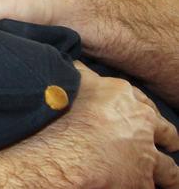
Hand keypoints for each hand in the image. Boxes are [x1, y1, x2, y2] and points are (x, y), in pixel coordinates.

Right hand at [2, 63, 178, 187]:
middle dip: (167, 138)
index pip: (143, 102)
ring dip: (170, 173)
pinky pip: (156, 186)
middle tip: (170, 143)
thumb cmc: (65, 115)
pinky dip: (156, 187)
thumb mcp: (71, 82)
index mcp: (124, 97)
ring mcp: (146, 152)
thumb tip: (73, 57)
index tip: (147, 115)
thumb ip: (78, 70)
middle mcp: (142, 122)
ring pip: (168, 167)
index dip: (146, 110)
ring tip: (172, 179)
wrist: (67, 149)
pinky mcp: (143, 179)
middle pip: (164, 131)